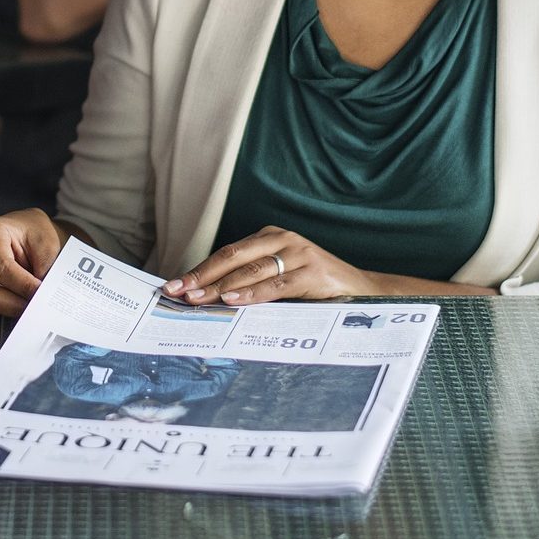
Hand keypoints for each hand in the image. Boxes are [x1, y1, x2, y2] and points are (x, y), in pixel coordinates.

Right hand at [0, 207, 67, 316]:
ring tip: (27, 304)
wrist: (22, 229)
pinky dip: (0, 306)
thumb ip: (44, 268)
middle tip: (34, 307)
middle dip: (11, 304)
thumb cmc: (30, 232)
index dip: (22, 287)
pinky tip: (15, 302)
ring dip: (6, 307)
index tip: (40, 297)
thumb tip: (42, 295)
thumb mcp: (47, 243)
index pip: (1, 267)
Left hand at [161, 226, 376, 305]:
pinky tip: (232, 300)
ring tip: (197, 299)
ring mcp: (299, 253)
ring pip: (251, 270)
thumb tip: (208, 299)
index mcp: (270, 237)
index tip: (174, 285)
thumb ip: (252, 282)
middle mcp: (282, 239)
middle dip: (201, 276)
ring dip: (220, 286)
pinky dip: (252, 293)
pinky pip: (276, 284)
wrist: (365, 292)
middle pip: (232, 257)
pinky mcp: (312, 272)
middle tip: (177, 292)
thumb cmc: (316, 289)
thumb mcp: (281, 279)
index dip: (199, 269)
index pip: (227, 253)